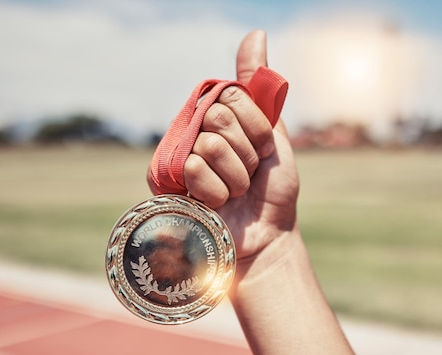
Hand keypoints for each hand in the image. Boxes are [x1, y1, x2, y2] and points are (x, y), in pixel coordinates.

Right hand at [183, 30, 298, 269]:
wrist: (266, 233)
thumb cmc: (271, 187)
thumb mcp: (274, 134)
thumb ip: (258, 86)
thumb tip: (255, 33)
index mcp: (220, 115)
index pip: (232, 95)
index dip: (257, 128)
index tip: (264, 150)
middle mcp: (196, 129)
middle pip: (220, 117)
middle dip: (247, 154)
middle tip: (248, 173)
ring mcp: (180, 154)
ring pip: (209, 144)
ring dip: (234, 177)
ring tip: (234, 191)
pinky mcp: (167, 181)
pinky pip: (193, 168)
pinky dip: (216, 191)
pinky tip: (215, 203)